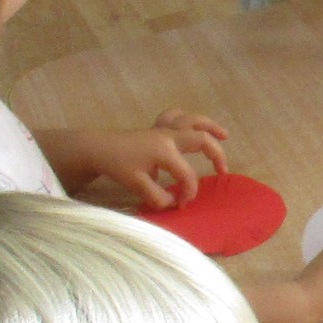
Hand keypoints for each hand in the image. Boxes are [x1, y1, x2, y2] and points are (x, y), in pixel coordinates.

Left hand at [93, 113, 228, 208]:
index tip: (182, 205)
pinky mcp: (156, 128)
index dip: (189, 192)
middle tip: (223, 171)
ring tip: (224, 135)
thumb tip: (173, 202)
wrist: (98, 148)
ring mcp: (163, 129)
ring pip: (192, 120)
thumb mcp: (137, 186)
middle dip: (216, 155)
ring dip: (210, 126)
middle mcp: (169, 136)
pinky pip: (176, 117)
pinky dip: (187, 120)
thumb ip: (159, 197)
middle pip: (201, 139)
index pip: (187, 175)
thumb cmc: (117, 166)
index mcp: (165, 151)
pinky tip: (194, 127)